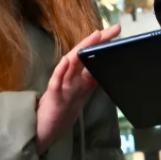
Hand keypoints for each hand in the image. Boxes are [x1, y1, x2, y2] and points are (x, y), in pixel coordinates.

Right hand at [36, 24, 120, 153]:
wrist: (44, 130)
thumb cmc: (61, 109)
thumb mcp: (79, 93)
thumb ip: (90, 80)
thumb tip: (107, 68)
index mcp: (77, 76)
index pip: (90, 55)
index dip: (102, 42)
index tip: (116, 30)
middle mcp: (69, 77)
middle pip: (83, 54)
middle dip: (97, 40)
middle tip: (115, 28)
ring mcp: (61, 86)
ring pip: (72, 64)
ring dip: (83, 49)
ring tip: (95, 36)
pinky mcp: (53, 97)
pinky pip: (57, 82)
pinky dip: (61, 70)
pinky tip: (67, 59)